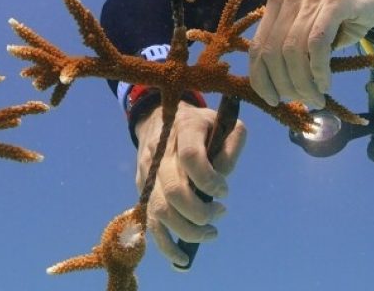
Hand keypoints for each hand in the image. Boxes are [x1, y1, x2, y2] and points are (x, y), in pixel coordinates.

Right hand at [135, 101, 246, 266]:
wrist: (159, 115)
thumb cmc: (199, 124)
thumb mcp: (222, 122)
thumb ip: (231, 146)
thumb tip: (223, 179)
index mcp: (184, 128)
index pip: (191, 156)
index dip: (210, 179)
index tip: (225, 191)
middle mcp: (161, 151)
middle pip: (174, 190)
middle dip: (200, 212)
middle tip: (220, 214)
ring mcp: (148, 171)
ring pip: (160, 210)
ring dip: (187, 230)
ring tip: (210, 233)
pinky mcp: (143, 189)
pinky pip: (150, 222)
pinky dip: (165, 244)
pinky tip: (183, 258)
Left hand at [248, 0, 373, 108]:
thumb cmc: (352, 7)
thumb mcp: (318, 23)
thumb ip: (299, 45)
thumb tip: (286, 85)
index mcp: (279, 0)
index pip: (258, 45)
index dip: (261, 78)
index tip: (272, 100)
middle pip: (273, 51)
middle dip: (285, 85)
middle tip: (304, 101)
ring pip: (294, 50)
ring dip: (303, 83)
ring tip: (317, 98)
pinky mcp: (335, 1)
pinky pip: (317, 43)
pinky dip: (319, 70)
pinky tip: (326, 83)